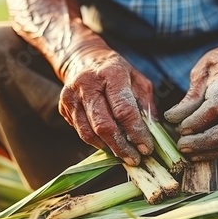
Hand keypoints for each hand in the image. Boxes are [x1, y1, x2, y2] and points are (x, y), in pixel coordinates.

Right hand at [59, 49, 155, 165]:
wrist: (84, 59)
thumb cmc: (117, 72)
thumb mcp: (138, 80)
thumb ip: (146, 104)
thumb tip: (154, 132)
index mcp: (111, 74)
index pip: (124, 110)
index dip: (136, 132)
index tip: (147, 148)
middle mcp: (88, 84)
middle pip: (104, 125)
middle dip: (121, 147)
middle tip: (135, 159)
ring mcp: (72, 96)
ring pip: (89, 133)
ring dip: (108, 148)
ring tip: (124, 155)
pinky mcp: (63, 107)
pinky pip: (81, 132)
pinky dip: (97, 142)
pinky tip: (109, 144)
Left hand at [164, 41, 217, 160]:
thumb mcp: (203, 69)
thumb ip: (191, 95)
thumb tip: (174, 118)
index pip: (217, 108)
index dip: (196, 121)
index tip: (179, 126)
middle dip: (202, 143)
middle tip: (181, 145)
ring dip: (208, 151)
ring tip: (187, 149)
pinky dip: (216, 150)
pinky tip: (200, 150)